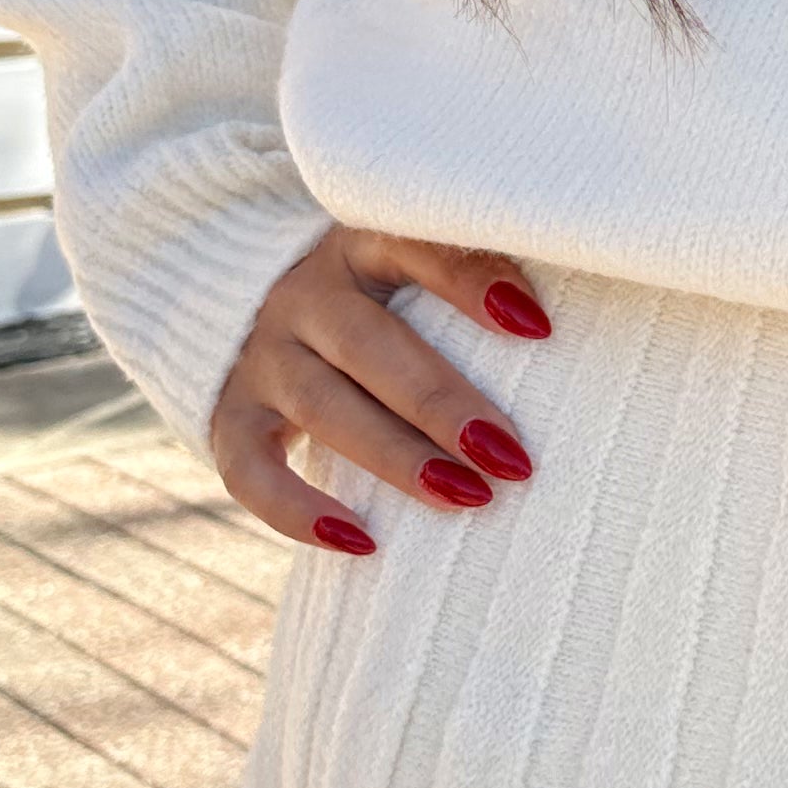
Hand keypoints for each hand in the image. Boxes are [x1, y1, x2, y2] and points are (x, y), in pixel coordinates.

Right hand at [211, 226, 551, 553]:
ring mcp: (261, 357)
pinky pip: (251, 472)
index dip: (472, 282)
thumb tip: (557, 326)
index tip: (538, 327)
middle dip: (444, 404)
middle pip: (370, 346)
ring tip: (469, 498)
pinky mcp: (230, 417)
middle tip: (515, 458)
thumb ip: (473, 275)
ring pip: (322, 408)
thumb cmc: (378, 296)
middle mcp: (303, 295)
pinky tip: (363, 543)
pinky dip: (298, 512)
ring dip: (397, 458)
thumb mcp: (413, 266)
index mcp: (357, 243)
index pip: (412, 247)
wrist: (251, 304)